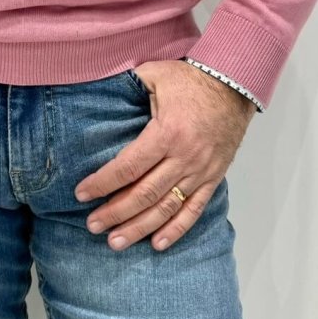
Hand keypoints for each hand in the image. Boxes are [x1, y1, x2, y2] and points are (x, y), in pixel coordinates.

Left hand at [74, 60, 256, 251]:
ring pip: (167, 207)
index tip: (82, 194)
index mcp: (167, 132)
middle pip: (144, 193)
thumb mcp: (156, 74)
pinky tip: (157, 244)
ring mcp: (201, 171)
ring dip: (140, 227)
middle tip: (92, 225)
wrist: (235, 84)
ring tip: (115, 242)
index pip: (129, 166)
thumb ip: (128, 85)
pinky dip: (176, 229)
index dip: (103, 183)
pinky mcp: (213, 177)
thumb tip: (98, 91)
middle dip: (115, 213)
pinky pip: (194, 209)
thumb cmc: (192, 79)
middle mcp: (184, 157)